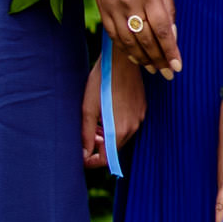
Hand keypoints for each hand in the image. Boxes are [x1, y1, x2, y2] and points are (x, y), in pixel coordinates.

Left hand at [81, 49, 148, 167]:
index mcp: (118, 129)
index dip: (91, 161)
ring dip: (106, 137)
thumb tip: (82, 155)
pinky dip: (115, 126)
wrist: (121, 60)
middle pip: (114, 149)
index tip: (80, 158)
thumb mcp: (88, 108)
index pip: (106, 159)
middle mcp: (133, 127)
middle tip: (85, 135)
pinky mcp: (142, 109)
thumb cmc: (101, 82)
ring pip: (121, 137)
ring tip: (93, 124)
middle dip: (98, 147)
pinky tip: (105, 114)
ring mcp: (140, 118)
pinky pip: (128, 126)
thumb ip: (85, 134)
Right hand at [92, 0, 179, 76]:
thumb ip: (168, 8)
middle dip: (158, 59)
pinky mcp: (102, 9)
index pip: (162, 30)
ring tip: (153, 68)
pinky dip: (125, 49)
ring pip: (128, 41)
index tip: (177, 66)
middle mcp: (131, 2)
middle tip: (168, 73)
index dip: (170, 50)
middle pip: (146, 39)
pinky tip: (135, 56)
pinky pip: (114, 35)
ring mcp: (114, 7)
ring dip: (142, 58)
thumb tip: (172, 35)